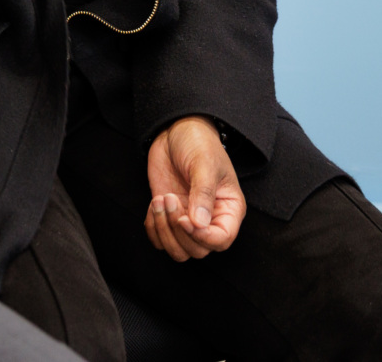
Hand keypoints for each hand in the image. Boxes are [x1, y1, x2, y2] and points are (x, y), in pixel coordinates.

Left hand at [144, 116, 245, 260]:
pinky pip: (159, 240)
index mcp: (229, 209)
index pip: (222, 240)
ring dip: (164, 230)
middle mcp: (210, 220)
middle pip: (198, 250)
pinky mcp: (169, 217)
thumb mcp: (204, 164)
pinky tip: (153, 205)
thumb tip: (199, 225)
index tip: (185, 218)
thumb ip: (203, 194)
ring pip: (178, 250)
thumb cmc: (198, 144)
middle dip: (178, 230)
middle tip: (170, 199)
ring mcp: (188, 220)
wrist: (175, 131)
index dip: (202, 237)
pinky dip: (152, 228)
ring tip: (160, 200)